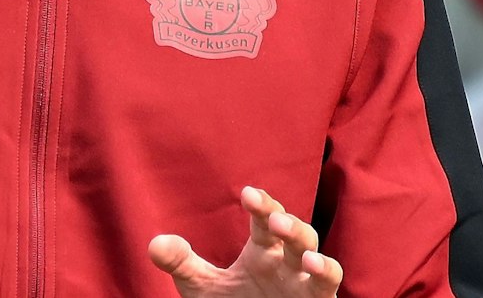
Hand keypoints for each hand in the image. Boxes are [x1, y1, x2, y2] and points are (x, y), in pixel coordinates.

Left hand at [149, 185, 342, 297]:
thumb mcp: (201, 286)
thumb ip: (182, 263)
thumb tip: (155, 244)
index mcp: (263, 251)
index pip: (266, 220)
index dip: (262, 204)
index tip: (247, 193)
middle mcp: (288, 265)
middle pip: (298, 234)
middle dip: (289, 224)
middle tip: (273, 219)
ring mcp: (304, 287)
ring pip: (320, 262)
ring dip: (312, 251)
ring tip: (300, 249)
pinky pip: (327, 289)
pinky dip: (326, 275)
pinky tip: (316, 266)